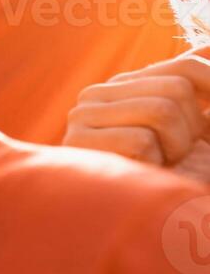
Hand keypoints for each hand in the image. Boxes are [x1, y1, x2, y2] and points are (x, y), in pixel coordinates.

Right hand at [64, 48, 209, 174]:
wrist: (138, 228)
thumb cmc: (169, 177)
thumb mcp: (188, 122)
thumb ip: (190, 80)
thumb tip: (208, 45)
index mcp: (122, 85)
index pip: (187, 67)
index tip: (207, 133)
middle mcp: (96, 94)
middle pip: (177, 87)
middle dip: (193, 128)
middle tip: (178, 155)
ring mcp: (81, 116)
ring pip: (161, 109)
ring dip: (175, 146)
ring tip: (159, 164)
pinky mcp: (77, 143)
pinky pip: (140, 140)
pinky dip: (151, 164)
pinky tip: (137, 174)